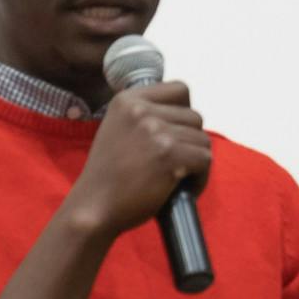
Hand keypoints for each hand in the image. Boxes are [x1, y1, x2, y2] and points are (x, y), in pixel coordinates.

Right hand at [63, 81, 209, 236]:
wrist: (93, 207)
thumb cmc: (108, 176)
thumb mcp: (117, 130)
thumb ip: (144, 117)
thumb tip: (182, 116)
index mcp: (127, 100)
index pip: (179, 90)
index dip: (184, 113)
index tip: (176, 133)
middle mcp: (141, 110)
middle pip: (194, 117)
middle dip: (190, 142)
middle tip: (176, 163)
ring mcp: (156, 131)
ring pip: (203, 140)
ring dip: (196, 161)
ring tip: (177, 178)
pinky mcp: (169, 155)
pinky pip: (205, 159)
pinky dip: (200, 178)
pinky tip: (181, 188)